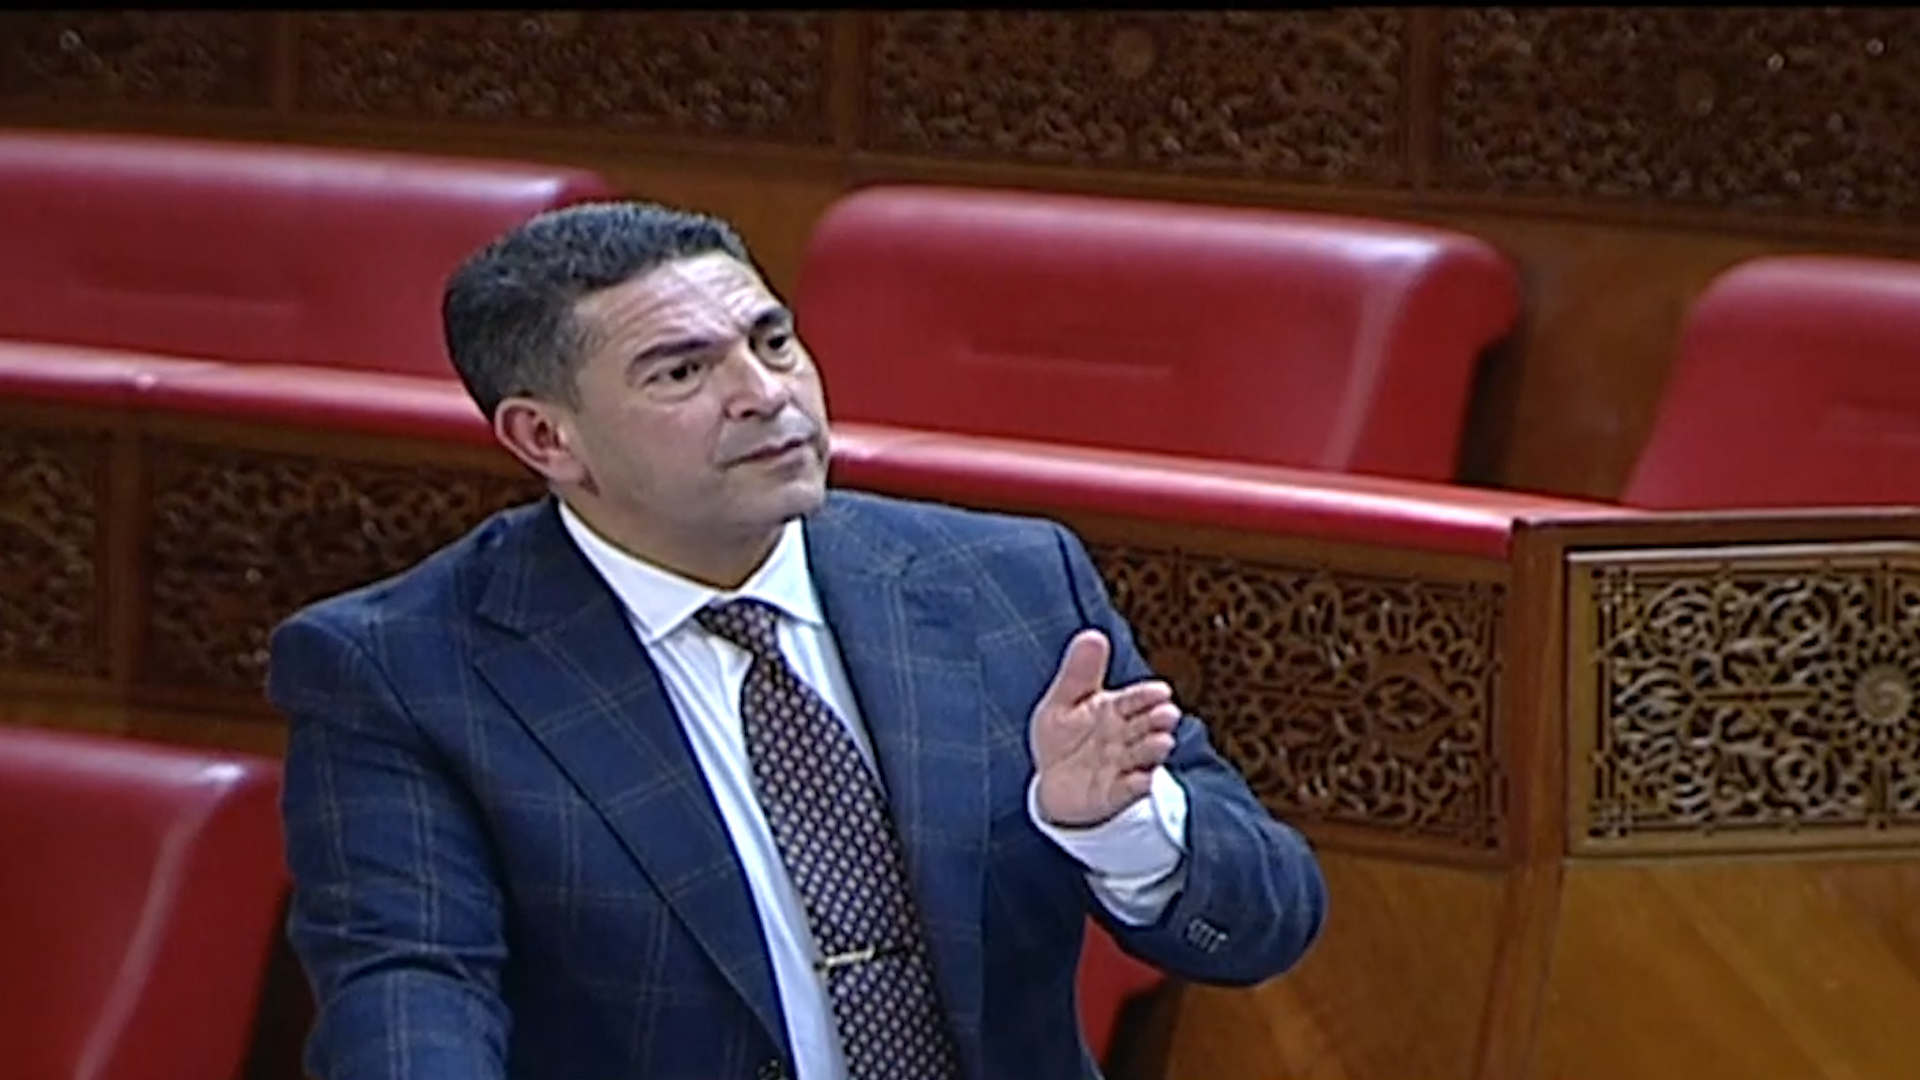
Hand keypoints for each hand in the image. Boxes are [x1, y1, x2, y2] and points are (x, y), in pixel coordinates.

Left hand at [1029, 629, 1182, 827]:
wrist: (1055, 785)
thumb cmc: (1065, 738)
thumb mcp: (1063, 702)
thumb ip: (1079, 673)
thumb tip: (1093, 634)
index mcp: (1116, 709)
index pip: (1135, 698)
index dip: (1147, 696)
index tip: (1160, 691)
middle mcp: (1125, 736)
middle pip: (1145, 725)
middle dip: (1157, 720)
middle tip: (1168, 714)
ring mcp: (1123, 765)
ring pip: (1142, 755)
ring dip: (1153, 749)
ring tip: (1163, 742)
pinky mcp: (1116, 793)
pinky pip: (1129, 789)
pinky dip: (1137, 785)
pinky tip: (1143, 779)